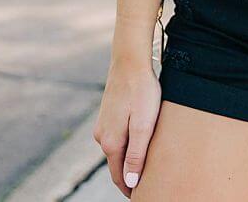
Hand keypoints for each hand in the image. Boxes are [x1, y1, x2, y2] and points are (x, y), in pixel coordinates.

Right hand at [93, 58, 160, 196]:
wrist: (130, 60)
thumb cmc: (141, 90)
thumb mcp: (143, 125)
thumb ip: (136, 154)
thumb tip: (130, 181)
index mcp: (110, 142)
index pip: (119, 176)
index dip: (131, 189)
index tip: (142, 195)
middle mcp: (102, 136)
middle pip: (117, 164)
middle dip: (129, 176)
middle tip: (146, 185)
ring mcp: (103, 124)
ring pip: (116, 149)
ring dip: (128, 159)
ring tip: (144, 166)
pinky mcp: (108, 113)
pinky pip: (116, 136)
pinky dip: (125, 144)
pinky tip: (136, 142)